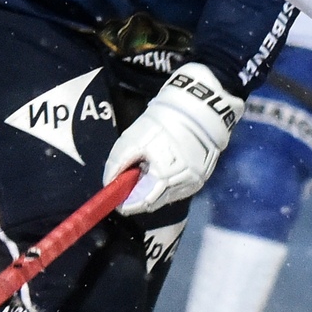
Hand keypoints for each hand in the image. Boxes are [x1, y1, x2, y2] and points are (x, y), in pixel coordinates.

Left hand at [102, 63, 240, 215]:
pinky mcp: (202, 176)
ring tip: (149, 170)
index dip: (128, 203)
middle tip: (131, 183)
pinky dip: (168, 184)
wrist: (198, 108)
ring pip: (168, 196)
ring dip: (154, 189)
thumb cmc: (162, 123)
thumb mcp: (133, 139)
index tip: (118, 201)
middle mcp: (183, 185)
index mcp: (165, 176)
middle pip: (155, 201)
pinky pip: (180, 188)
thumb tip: (109, 183)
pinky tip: (163, 169)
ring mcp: (195, 182)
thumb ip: (118, 164)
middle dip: (140, 195)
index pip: (143, 202)